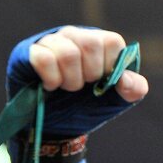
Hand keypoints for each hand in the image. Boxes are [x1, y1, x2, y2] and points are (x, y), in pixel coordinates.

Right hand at [7, 25, 148, 138]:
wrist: (58, 127)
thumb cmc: (88, 106)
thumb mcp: (117, 100)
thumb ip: (134, 88)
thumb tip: (125, 79)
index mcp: (99, 42)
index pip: (112, 41)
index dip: (109, 67)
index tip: (101, 82)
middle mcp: (75, 35)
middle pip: (90, 44)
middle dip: (90, 75)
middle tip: (82, 87)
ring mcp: (50, 41)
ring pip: (67, 53)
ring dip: (71, 80)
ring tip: (66, 87)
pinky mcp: (28, 52)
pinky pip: (43, 58)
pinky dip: (51, 79)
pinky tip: (50, 86)